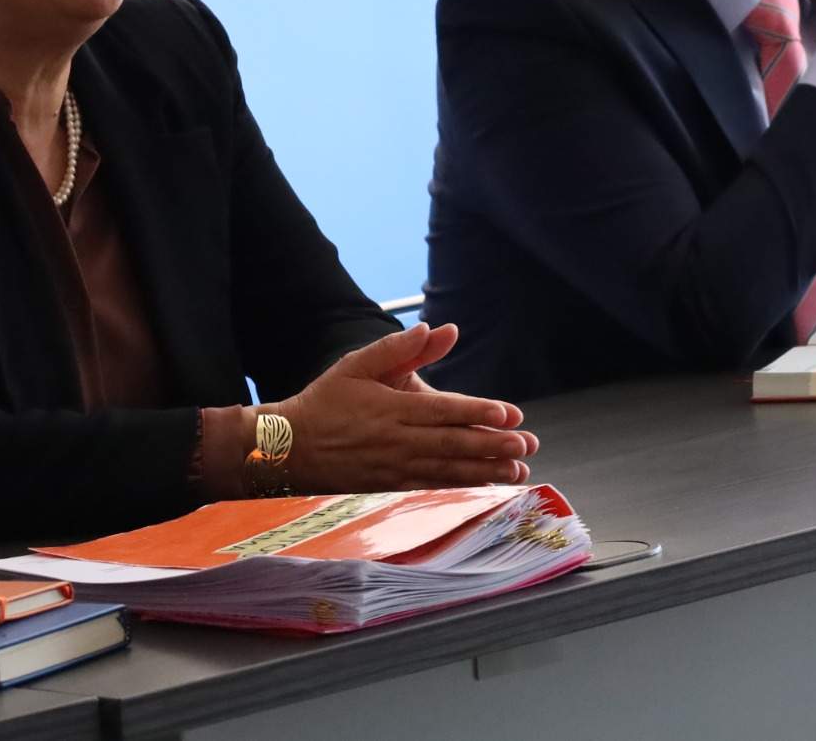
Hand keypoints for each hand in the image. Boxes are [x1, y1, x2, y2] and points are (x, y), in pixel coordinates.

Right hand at [273, 323, 538, 490]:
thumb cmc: (326, 401)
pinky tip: (483, 486)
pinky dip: (461, 488)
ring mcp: (394, 467)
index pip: (444, 411)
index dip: (479, 412)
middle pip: (453, 444)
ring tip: (517, 469)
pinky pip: (432, 487)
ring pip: (448, 470)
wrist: (288, 448)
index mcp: (392, 408)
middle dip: (493, 444)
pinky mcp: (389, 486)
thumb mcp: (358, 364)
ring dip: (485, 470)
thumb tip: (436, 328)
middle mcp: (397, 440)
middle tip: (527, 443)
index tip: (510, 413)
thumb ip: (399, 347)